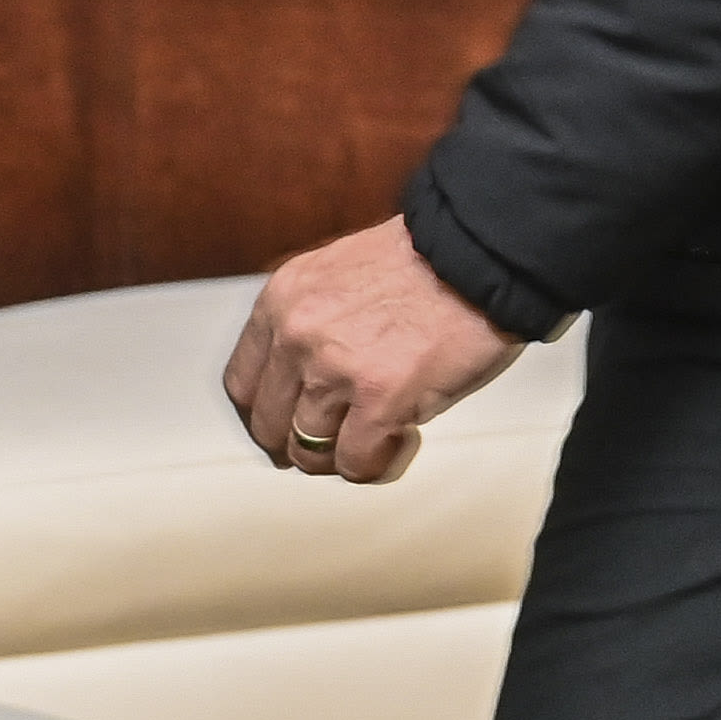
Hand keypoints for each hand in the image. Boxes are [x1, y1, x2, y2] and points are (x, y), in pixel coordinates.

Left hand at [223, 218, 521, 485]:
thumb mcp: (337, 274)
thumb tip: (307, 380)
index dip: (267, 412)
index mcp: (282, 302)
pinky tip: (402, 438)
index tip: (289, 421)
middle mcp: (297, 337)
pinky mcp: (379, 402)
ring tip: (377, 436)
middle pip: (269, 425)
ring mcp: (334, 372)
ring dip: (342, 454)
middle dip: (301, 442)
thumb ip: (312, 321)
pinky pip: (356, 463)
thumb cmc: (425, 261)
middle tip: (336, 440)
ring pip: (309, 452)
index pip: (242, 383)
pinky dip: (377, 462)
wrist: (478, 257)